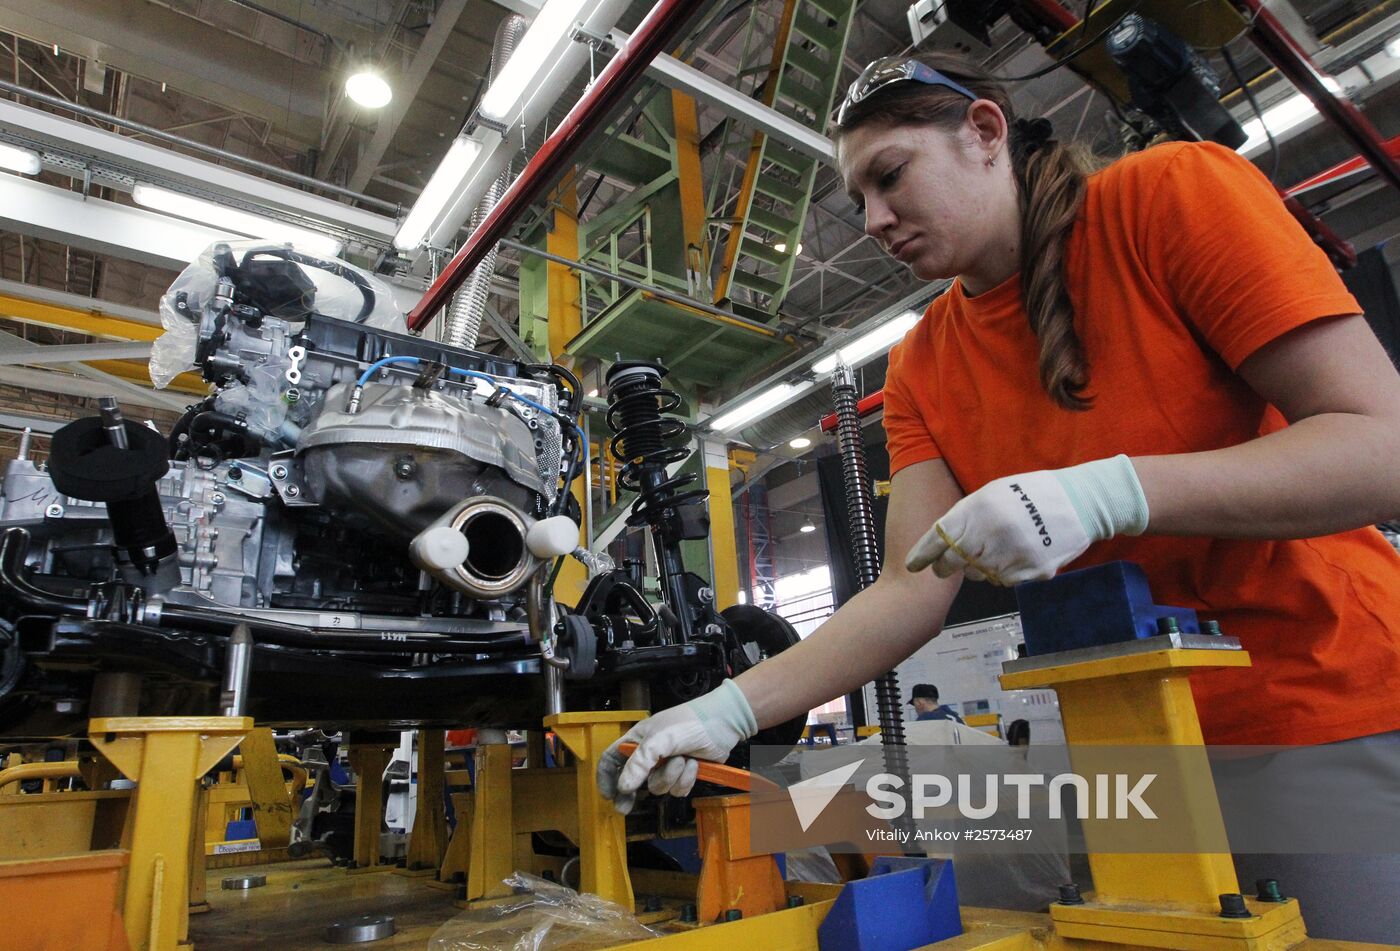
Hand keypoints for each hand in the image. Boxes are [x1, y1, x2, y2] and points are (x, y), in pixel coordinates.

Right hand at [596, 679, 756, 813]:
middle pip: (632, 780)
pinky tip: (694, 764)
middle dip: (632, 793)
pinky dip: (686, 779)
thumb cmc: (688, 723)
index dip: (606, 777)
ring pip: (658, 786)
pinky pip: (677, 789)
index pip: (612, 758)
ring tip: (683, 759)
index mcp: (638, 740)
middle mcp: (650, 754)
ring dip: (671, 777)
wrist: (723, 723)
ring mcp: (667, 765)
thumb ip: (639, 763)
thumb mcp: (660, 739)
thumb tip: (623, 787)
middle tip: (626, 808)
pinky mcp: (684, 774)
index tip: (609, 794)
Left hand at [905, 455, 1147, 585]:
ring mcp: (1014, 555)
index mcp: (980, 508)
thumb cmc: (1029, 493)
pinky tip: (1011, 556)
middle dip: (945, 567)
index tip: (912, 565)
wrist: (1080, 502)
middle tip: (943, 567)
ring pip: (979, 575)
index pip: (941, 537)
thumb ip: (966, 514)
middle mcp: (994, 533)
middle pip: (955, 563)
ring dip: (976, 568)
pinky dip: (1001, 573)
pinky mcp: (1033, 571)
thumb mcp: (992, 492)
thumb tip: (942, 539)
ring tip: (989, 551)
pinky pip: (1004, 580)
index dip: (923, 554)